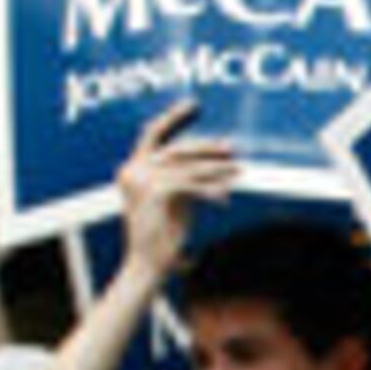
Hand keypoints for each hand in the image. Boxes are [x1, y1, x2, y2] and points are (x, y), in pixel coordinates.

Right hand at [115, 101, 240, 278]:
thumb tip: (216, 164)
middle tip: (233, 148)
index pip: (153, 133)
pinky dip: (209, 190)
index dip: (174, 117)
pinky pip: (190, 185)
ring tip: (238, 171)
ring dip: (216, 169)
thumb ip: (185, 178)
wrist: (148, 265)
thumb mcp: (174, 200)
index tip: (195, 104)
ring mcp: (140, 181)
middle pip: (177, 149)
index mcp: (132, 168)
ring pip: (187, 167)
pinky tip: (224, 198)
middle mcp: (132, 170)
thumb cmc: (163, 236)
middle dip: (207, 148)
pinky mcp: (154, 194)